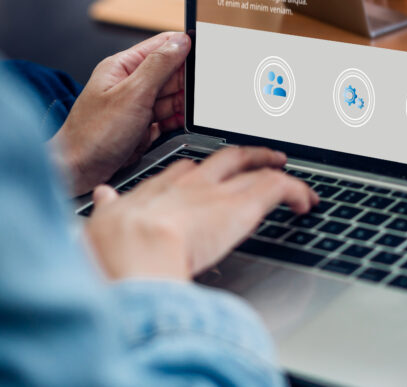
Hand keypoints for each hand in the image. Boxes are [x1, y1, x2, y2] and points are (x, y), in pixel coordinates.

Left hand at [52, 32, 188, 195]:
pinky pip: (165, 120)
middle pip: (169, 73)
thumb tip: (181, 41)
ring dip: (182, 105)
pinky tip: (183, 124)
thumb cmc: (92, 134)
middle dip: (185, 83)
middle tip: (201, 92)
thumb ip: (159, 65)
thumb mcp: (132, 93)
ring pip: (169, 98)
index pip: (160, 46)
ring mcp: (135, 108)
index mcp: (122, 67)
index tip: (204, 55)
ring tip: (191, 112)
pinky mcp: (140, 129)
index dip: (183, 48)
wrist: (77, 173)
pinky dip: (176, 122)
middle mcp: (129, 85)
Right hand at [85, 147, 317, 280]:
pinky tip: (305, 201)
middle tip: (258, 157)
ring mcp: (218, 190)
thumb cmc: (115, 246)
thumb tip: (101, 197)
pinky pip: (279, 186)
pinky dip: (296, 190)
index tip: (205, 175)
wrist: (135, 250)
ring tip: (290, 177)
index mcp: (158, 188)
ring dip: (274, 169)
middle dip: (244, 156)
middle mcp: (191, 183)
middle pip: (224, 158)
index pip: (184, 171)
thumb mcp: (102, 221)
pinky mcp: (245, 203)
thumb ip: (107, 207)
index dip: (199, 172)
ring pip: (254, 168)